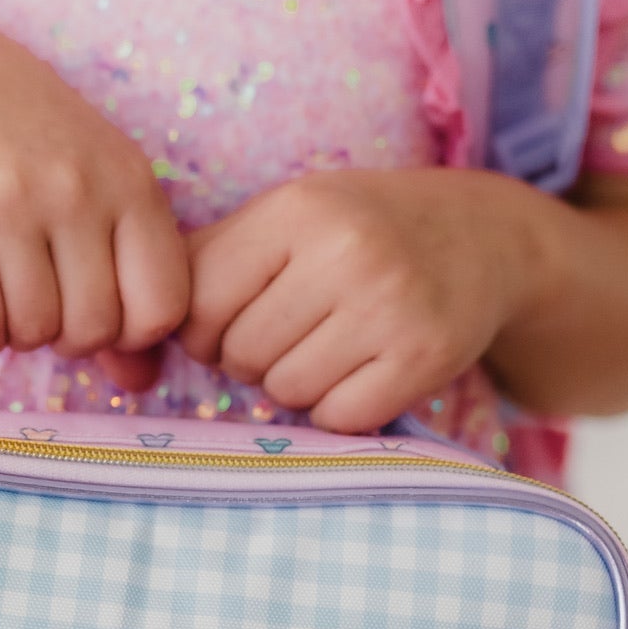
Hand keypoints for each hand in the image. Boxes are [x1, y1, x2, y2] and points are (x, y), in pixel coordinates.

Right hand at [0, 4, 187, 359]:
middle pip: (93, 328)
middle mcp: (78, 192)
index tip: (103, 310)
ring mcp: (13, 205)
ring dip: (19, 333)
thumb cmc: (34, 143)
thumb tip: (140, 383)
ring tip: (8, 293)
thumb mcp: (99, 191)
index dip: (134, 332)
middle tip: (46, 303)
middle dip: (69, 337)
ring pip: (34, 331)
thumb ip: (128, 283)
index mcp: (132, 184)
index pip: (163, 307)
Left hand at [180, 169, 545, 430]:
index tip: (226, 324)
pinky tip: (360, 371)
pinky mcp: (424, 359)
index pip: (198, 303)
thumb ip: (217, 257)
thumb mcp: (294, 215)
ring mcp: (390, 309)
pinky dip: (339, 408)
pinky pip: (339, 417)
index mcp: (299, 211)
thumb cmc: (364, 230)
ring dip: (293, 385)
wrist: (486, 240)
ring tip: (326, 348)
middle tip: (287, 336)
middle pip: (239, 354)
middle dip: (248, 359)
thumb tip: (142, 326)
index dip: (200, 329)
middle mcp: (346, 254)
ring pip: (285, 392)